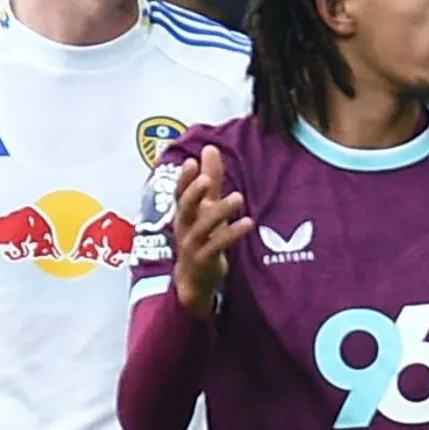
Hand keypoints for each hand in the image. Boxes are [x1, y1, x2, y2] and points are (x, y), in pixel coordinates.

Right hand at [169, 146, 250, 315]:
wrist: (194, 280)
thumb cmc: (202, 237)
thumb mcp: (207, 207)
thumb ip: (210, 179)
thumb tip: (210, 148)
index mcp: (184, 213)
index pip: (180, 193)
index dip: (184, 179)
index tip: (191, 162)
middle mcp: (184, 227)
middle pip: (185, 208)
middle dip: (194, 194)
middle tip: (207, 180)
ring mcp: (192, 245)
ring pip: (202, 227)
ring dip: (219, 212)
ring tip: (238, 197)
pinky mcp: (204, 261)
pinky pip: (217, 245)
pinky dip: (231, 234)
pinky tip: (248, 222)